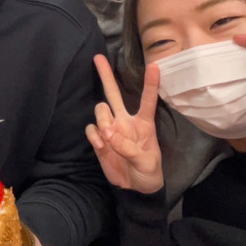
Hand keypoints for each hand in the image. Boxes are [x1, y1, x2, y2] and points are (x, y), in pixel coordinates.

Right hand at [85, 54, 163, 193]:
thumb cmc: (148, 171)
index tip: (154, 66)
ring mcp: (111, 129)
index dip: (150, 84)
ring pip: (100, 109)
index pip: (147, 100)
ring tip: (107, 137)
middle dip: (106, 75)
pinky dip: (94, 135)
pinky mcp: (100, 139)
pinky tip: (100, 145)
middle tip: (97, 58)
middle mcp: (125, 120)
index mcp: (144, 123)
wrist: (135, 188)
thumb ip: (130, 149)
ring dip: (102, 119)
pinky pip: (91, 128)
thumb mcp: (147, 162)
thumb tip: (110, 135)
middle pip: (114, 93)